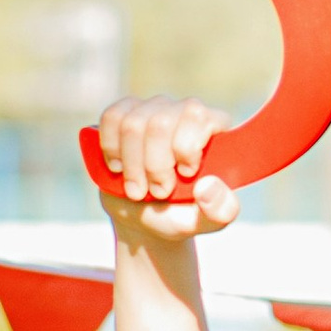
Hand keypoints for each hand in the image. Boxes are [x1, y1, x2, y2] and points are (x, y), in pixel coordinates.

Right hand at [95, 96, 239, 242]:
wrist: (145, 217)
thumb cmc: (180, 214)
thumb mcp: (205, 222)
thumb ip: (219, 210)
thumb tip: (207, 186)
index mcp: (214, 130)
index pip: (198, 116)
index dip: (185, 147)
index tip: (184, 175)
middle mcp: (184, 112)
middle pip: (161, 122)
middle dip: (154, 165)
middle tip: (159, 192)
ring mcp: (154, 109)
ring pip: (133, 124)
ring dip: (132, 165)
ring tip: (138, 189)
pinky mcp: (125, 113)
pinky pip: (111, 118)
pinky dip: (111, 150)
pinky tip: (120, 167)